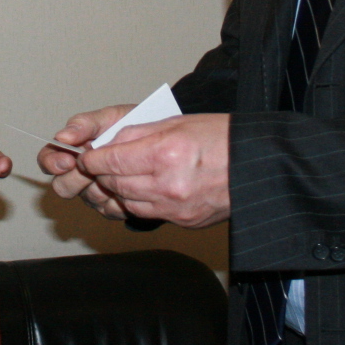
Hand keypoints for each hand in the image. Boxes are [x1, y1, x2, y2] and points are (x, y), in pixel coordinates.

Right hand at [40, 104, 133, 219]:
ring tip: (117, 172)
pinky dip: (118, 198)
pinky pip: (108, 209)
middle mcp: (77, 174)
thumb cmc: (132, 126)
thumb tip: (62, 136)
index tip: (69, 159)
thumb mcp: (109, 117)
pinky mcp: (112, 206)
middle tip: (92, 170)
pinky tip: (129, 185)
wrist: (161, 142)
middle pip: (62, 186)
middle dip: (77, 178)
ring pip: (87, 198)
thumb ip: (84, 124)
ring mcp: (94, 191)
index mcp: (71, 150)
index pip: (47, 160)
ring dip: (101, 186)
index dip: (52, 163)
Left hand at [78, 113, 230, 228]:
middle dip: (102, 174)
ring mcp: (175, 208)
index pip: (110, 161)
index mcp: (164, 153)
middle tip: (100, 164)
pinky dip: (138, 202)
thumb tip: (108, 145)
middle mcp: (167, 184)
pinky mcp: (184, 222)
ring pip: (127, 202)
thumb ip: (137, 134)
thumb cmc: (221, 137)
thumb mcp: (176, 122)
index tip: (87, 157)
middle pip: (114, 184)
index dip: (92, 160)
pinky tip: (142, 189)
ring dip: (118, 190)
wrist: (257, 166)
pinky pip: (147, 214)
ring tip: (121, 175)